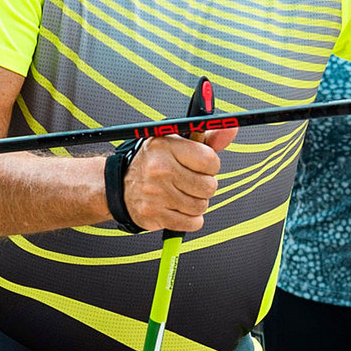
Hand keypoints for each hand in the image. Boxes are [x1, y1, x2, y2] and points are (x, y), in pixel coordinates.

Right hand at [120, 127, 237, 232]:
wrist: (119, 185)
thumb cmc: (153, 162)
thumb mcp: (176, 141)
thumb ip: (207, 137)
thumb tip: (231, 127)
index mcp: (165, 146)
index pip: (209, 160)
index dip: (211, 166)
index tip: (202, 166)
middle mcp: (159, 169)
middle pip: (208, 186)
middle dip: (205, 186)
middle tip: (191, 182)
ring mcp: (155, 194)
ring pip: (201, 206)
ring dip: (197, 203)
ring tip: (183, 195)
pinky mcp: (154, 215)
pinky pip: (191, 223)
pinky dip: (191, 219)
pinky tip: (179, 209)